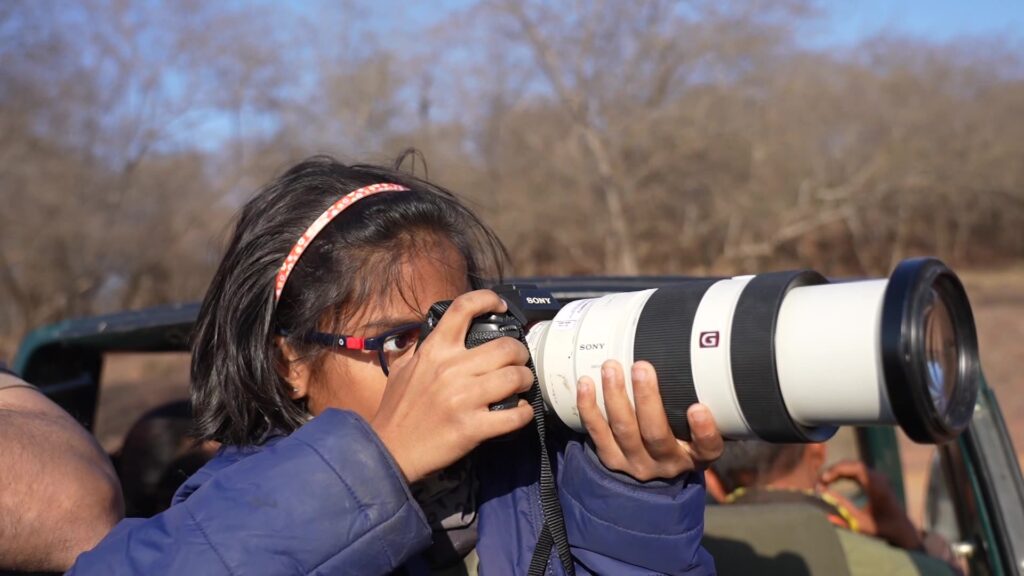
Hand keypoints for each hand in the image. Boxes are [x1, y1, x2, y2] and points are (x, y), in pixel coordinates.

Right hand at [370, 290, 534, 483]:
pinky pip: (514, 415)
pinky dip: (524, 413)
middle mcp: (450, 370)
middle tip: (519, 361)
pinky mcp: (472, 427)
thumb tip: (439, 332)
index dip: (488, 299)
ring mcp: (463, 399)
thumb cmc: (397, 410)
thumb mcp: (403, 368)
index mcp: (434, 351)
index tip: (501, 306)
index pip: (463, 308)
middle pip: (506, 347)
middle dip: (520, 353)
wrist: (389, 450)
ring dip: (525, 380)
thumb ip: (422, 348)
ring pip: (515, 377)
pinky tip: (520, 412)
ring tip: (521, 385)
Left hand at [577, 360, 722, 481]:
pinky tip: (587, 384)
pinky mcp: (612, 459)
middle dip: (647, 398)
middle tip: (641, 367)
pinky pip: (597, 433)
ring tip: (611, 368)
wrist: (654, 468)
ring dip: (615, 396)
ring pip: (624, 430)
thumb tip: (689, 354)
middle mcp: (667, 462)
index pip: (708, 447)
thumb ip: (696, 399)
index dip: (704, 430)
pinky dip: (590, 408)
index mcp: (696, 454)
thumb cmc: (680, 435)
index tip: (698, 408)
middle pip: (656, 433)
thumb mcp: (696, 428)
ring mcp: (637, 463)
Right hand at [817, 460, 922, 549]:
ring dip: (837, 472)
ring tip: (823, 482)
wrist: (900, 528)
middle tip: (819, 481)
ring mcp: (878, 477)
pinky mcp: (875, 478)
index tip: (823, 481)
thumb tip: (824, 495)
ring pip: (852, 466)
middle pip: (852, 464)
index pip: (855, 468)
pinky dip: (843, 474)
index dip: (836, 470)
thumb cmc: (880, 527)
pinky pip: (856, 470)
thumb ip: (841, 508)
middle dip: (833, 470)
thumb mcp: (858, 522)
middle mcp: (878, 478)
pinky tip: (833, 481)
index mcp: (876, 487)